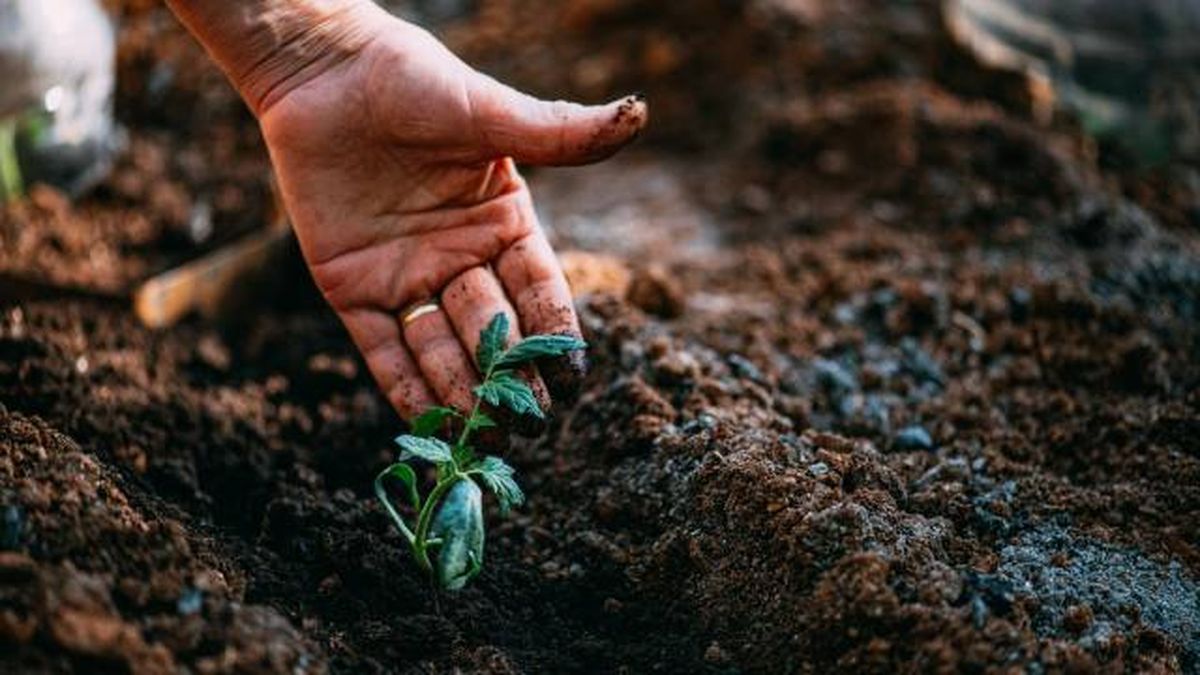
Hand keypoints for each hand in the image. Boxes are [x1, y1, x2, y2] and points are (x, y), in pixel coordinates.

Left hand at [254, 8, 646, 419]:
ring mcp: (408, 277)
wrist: (323, 72)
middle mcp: (461, 258)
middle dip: (510, 374)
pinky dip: (403, 386)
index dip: (553, 329)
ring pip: (441, 348)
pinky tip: (426, 423)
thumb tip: (638, 115)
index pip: (537, 288)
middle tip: (528, 419)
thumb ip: (557, 132)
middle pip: (493, 328)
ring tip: (483, 435)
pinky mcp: (352, 288)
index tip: (571, 373)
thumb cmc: (411, 81)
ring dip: (462, 392)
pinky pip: (382, 347)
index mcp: (502, 223)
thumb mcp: (487, 112)